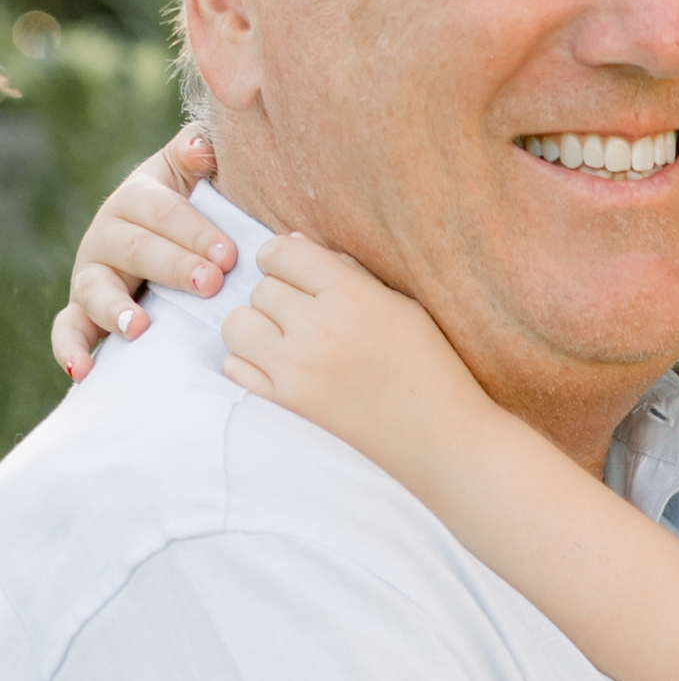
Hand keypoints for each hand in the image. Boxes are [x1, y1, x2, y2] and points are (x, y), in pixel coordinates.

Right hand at [53, 125, 222, 374]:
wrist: (175, 248)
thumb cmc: (198, 215)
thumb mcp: (196, 179)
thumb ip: (199, 156)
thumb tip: (204, 144)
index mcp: (138, 199)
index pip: (162, 212)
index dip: (193, 230)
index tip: (229, 255)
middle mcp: (108, 234)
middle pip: (136, 248)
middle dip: (173, 266)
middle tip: (210, 283)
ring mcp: (92, 274)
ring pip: (96, 288)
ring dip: (116, 308)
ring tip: (139, 327)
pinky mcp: (83, 310)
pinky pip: (69, 328)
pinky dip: (71, 349)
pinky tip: (83, 371)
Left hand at [219, 234, 479, 468]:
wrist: (440, 437)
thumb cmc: (428, 366)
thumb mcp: (400, 305)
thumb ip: (346, 272)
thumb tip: (291, 243)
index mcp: (350, 295)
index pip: (280, 253)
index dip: (284, 260)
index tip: (296, 276)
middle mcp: (317, 328)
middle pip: (260, 289)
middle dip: (279, 298)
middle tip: (308, 318)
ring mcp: (296, 369)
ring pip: (238, 324)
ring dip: (255, 327)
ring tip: (284, 340)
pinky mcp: (286, 403)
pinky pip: (234, 367)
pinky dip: (248, 363)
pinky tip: (278, 367)